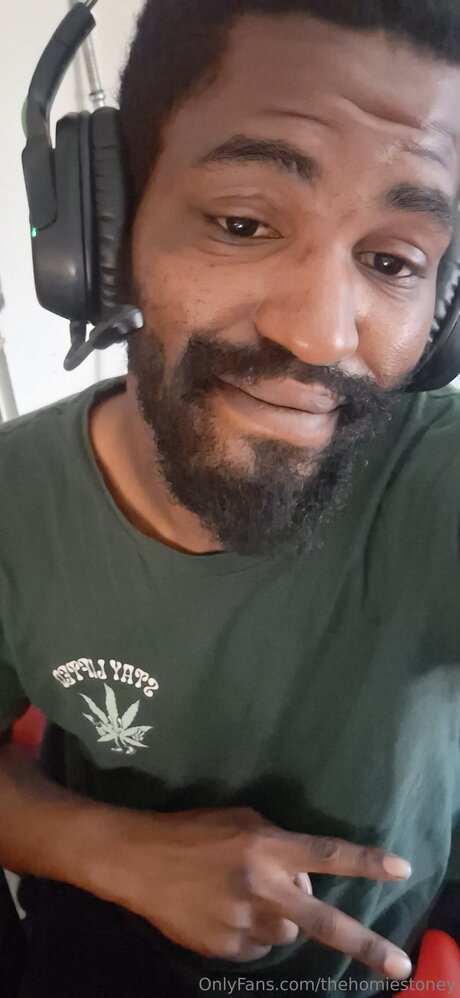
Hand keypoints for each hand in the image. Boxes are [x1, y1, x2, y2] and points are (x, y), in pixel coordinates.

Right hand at [100, 805, 411, 979]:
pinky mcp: (224, 949)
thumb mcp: (241, 819)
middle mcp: (262, 888)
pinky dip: (251, 934)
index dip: (367, 863)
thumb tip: (306, 878)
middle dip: (366, 944)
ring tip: (247, 898)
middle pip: (324, 921)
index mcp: (267, 848)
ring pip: (287, 934)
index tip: (402, 869)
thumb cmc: (193, 830)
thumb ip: (279, 844)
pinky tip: (225, 912)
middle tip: (400, 966)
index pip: (327, 855)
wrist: (137, 861)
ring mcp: (243, 922)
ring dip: (280, 919)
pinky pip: (257, 949)